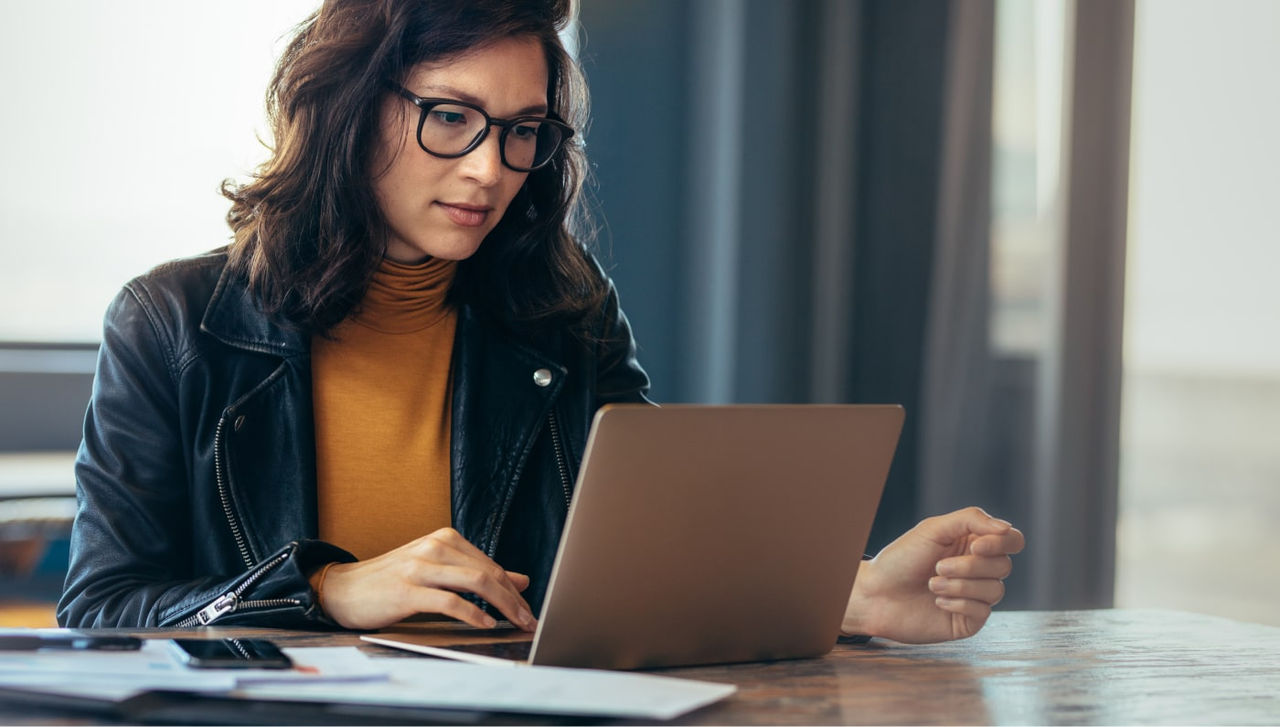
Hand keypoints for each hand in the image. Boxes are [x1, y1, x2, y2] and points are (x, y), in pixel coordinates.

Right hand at [318, 527, 537, 631]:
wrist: (343, 588)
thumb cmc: (392, 581)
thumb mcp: (437, 570)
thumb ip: (476, 573)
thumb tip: (520, 580)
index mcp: (445, 539)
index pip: (491, 565)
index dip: (514, 589)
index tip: (528, 609)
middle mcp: (435, 547)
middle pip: (488, 573)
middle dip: (514, 599)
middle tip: (529, 620)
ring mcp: (420, 567)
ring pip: (475, 582)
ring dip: (502, 605)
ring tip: (515, 623)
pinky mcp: (407, 590)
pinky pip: (449, 601)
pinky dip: (472, 614)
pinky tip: (485, 624)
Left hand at [842, 507, 1024, 643]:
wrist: (876, 594)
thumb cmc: (901, 559)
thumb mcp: (934, 529)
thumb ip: (971, 520)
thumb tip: (1007, 528)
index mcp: (973, 544)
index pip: (1012, 540)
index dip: (1001, 543)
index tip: (975, 546)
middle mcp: (979, 570)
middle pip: (1004, 565)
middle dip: (970, 566)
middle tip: (938, 566)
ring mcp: (975, 596)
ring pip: (996, 589)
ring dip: (960, 585)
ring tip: (932, 583)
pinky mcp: (968, 620)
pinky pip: (983, 611)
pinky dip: (959, 603)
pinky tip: (937, 601)